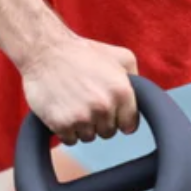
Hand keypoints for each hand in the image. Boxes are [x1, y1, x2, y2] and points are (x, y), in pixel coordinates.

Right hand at [20, 34, 139, 145]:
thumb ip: (137, 79)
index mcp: (122, 92)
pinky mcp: (60, 123)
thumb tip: (146, 100)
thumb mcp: (121, 57)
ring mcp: (82, 116)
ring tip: (75, 104)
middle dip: (101, 122)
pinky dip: (66, 131)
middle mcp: (104, 106)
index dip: (120, 120)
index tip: (112, 114)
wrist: (44, 50)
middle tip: (88, 103)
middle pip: (109, 132)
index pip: (130, 125)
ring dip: (83, 127)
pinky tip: (63, 111)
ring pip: (89, 137)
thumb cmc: (84, 53)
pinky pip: (70, 140)